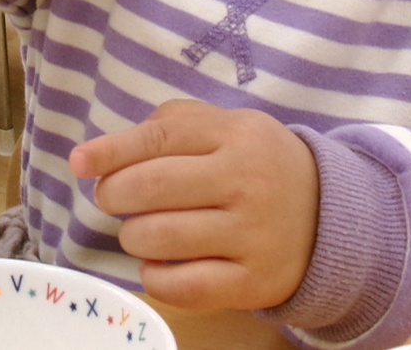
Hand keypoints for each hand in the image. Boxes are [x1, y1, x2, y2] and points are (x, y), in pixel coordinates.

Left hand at [69, 99, 318, 310]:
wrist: (330, 217)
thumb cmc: (256, 164)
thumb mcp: (227, 126)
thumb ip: (170, 124)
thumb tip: (99, 154)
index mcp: (236, 136)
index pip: (160, 138)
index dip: (111, 151)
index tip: (79, 162)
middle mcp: (246, 183)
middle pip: (151, 186)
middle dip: (114, 194)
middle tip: (112, 198)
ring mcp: (253, 235)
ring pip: (160, 237)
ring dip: (132, 236)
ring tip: (139, 231)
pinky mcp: (256, 282)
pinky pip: (185, 287)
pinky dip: (155, 278)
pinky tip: (156, 265)